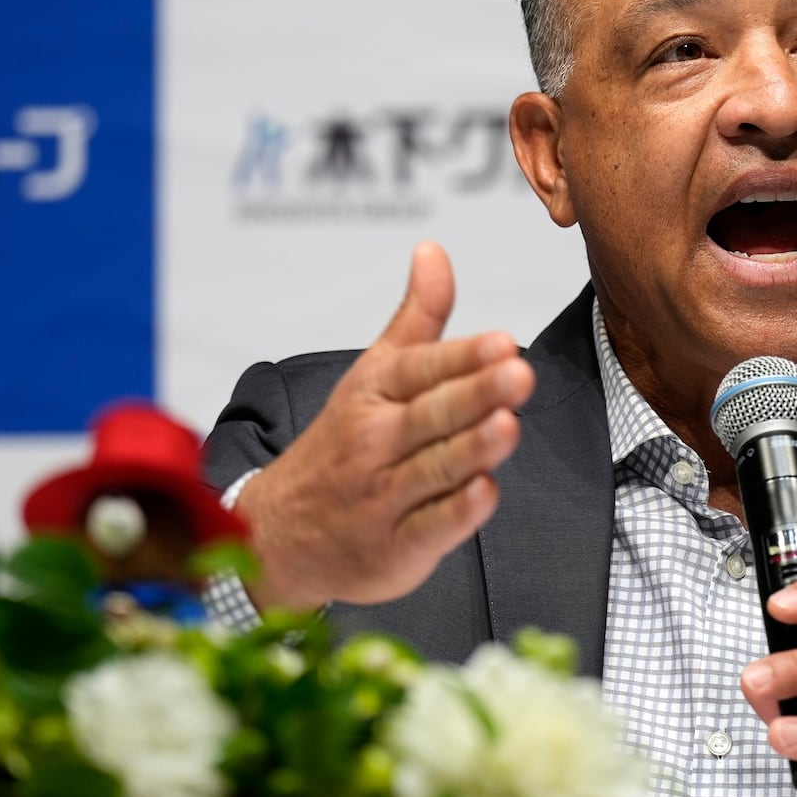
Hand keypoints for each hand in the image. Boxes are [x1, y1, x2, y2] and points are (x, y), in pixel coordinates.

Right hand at [235, 242, 535, 610]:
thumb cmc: (345, 443)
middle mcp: (374, 443)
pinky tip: (486, 491)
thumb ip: (417, 318)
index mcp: (372, 395)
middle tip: (519, 374)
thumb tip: (433, 249)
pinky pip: (430, 528)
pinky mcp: (395, 547)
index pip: (421, 370)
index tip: (504, 342)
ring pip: (435, 469)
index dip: (463, 357)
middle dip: (476, 394)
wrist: (278, 534)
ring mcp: (383, 497)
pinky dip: (457, 513)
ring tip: (509, 425)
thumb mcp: (373, 374)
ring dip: (472, 448)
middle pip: (432, 416)